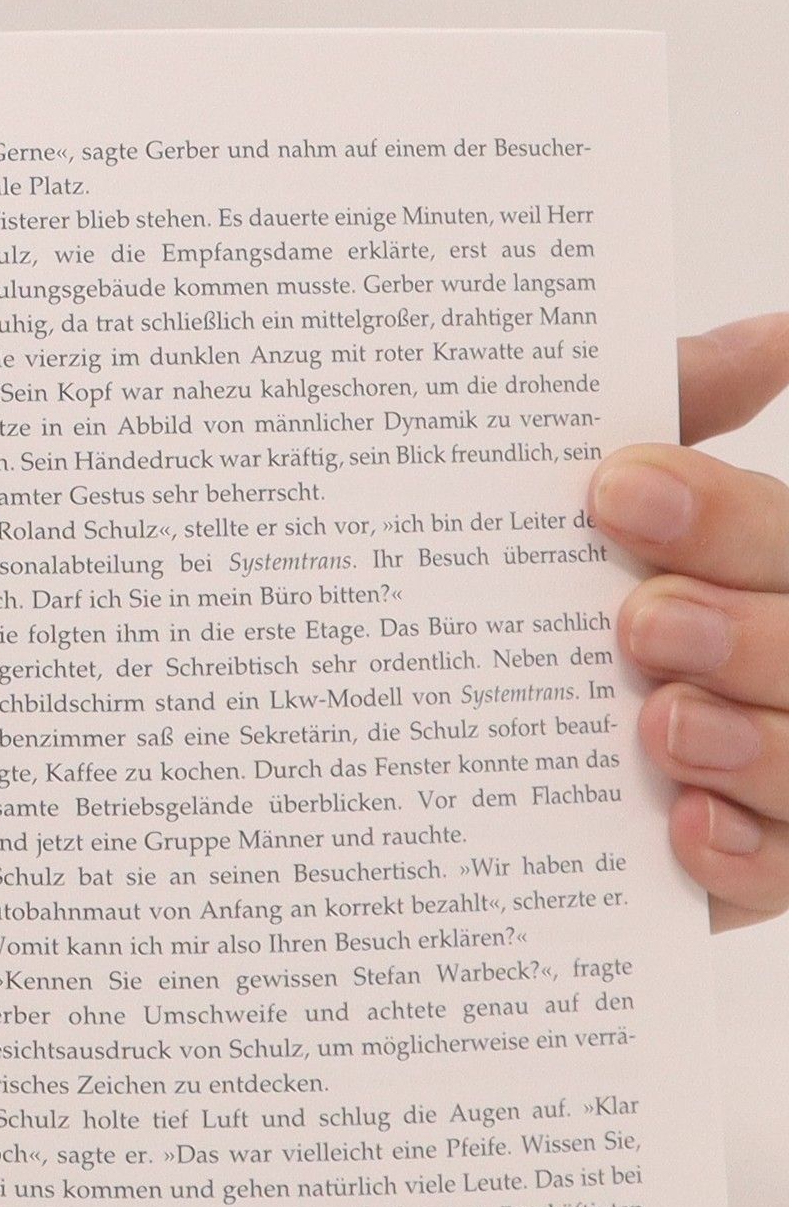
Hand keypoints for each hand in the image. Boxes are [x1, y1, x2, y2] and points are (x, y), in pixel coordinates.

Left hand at [588, 314, 788, 929]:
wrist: (450, 747)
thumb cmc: (566, 598)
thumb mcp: (609, 507)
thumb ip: (677, 418)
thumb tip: (770, 333)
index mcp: (769, 569)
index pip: (783, 536)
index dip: (719, 515)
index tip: (615, 488)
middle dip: (739, 632)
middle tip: (639, 622)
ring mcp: (782, 771)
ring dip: (744, 742)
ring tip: (657, 722)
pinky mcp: (754, 868)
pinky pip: (780, 873)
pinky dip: (739, 852)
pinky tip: (684, 826)